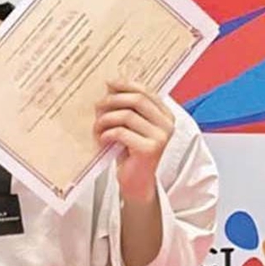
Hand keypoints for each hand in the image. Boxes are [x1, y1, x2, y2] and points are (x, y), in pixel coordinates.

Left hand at [93, 80, 174, 202]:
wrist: (136, 181)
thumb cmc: (130, 150)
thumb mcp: (130, 125)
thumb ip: (127, 107)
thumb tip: (109, 85)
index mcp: (165, 115)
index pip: (146, 91)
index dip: (125, 85)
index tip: (108, 84)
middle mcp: (167, 124)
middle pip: (137, 100)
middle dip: (112, 100)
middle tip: (97, 106)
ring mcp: (161, 137)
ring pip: (126, 115)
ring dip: (106, 119)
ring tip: (97, 127)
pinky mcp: (150, 149)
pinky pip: (121, 132)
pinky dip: (107, 133)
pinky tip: (103, 139)